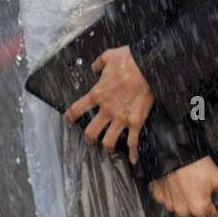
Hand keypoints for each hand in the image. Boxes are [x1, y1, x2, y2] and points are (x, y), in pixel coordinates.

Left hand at [64, 45, 154, 163]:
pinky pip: (133, 142)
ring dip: (107, 147)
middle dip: (89, 138)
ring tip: (109, 149)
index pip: (77, 109)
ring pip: (108, 141)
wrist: (148, 66)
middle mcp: (107, 109)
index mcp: (97, 94)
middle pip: (91, 132)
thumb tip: (95, 67)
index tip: (68, 119)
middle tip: (90, 139)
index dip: (70, 116)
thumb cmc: (129, 60)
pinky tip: (133, 159)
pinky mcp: (136, 122)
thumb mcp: (109, 56)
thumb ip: (99, 63)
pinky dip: (133, 152)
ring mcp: (121, 118)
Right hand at [150, 155, 217, 216]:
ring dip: (186, 197)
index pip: (213, 214)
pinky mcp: (159, 196)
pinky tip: (177, 181)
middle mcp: (183, 210)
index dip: (216, 203)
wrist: (171, 150)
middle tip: (201, 182)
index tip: (214, 191)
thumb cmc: (195, 164)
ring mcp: (169, 204)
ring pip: (182, 205)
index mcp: (199, 208)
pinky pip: (168, 199)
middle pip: (197, 210)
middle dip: (201, 199)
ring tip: (189, 180)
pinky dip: (173, 192)